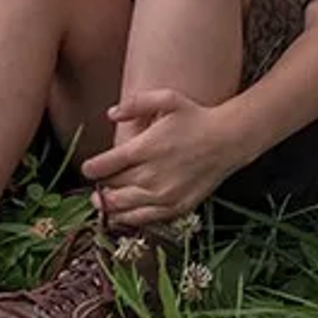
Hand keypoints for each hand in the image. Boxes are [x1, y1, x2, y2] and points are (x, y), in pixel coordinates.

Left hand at [81, 88, 242, 226]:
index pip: (104, 166)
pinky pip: (144, 219)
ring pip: (123, 208)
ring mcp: (164, 195)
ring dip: (109, 205)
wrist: (229, 140)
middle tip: (97, 186)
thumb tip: (111, 114)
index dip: (91, 168)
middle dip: (100, 187)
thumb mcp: (168, 99)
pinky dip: (130, 218)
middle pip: (111, 188)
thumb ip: (136, 103)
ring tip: (103, 202)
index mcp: (145, 149)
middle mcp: (151, 175)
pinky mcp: (176, 207)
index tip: (89, 168)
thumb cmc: (197, 118)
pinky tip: (124, 214)